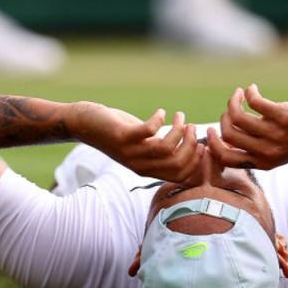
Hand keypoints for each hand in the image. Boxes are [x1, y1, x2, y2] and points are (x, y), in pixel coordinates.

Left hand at [76, 103, 203, 180]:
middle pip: (177, 162)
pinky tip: (160, 112)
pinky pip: (149, 130)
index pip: (181, 175)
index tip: (202, 145)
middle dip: (191, 144)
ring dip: (178, 130)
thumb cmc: (118, 133)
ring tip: (179, 116)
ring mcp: (131, 152)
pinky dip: (159, 119)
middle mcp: (140, 165)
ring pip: (166, 148)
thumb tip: (191, 141)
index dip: (196, 162)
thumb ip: (162, 147)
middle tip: (191, 127)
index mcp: (148, 170)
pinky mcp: (122, 136)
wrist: (85, 125)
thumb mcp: (142, 146)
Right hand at [207, 84, 287, 169]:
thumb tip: (227, 137)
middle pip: (229, 134)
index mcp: (264, 163)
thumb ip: (256, 148)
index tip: (210, 128)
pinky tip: (253, 88)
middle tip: (232, 105)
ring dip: (234, 101)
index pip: (226, 158)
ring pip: (238, 117)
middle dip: (224, 116)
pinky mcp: (283, 116)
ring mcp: (276, 135)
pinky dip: (249, 92)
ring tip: (239, 94)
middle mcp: (268, 152)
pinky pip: (254, 103)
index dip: (213, 142)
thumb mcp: (280, 149)